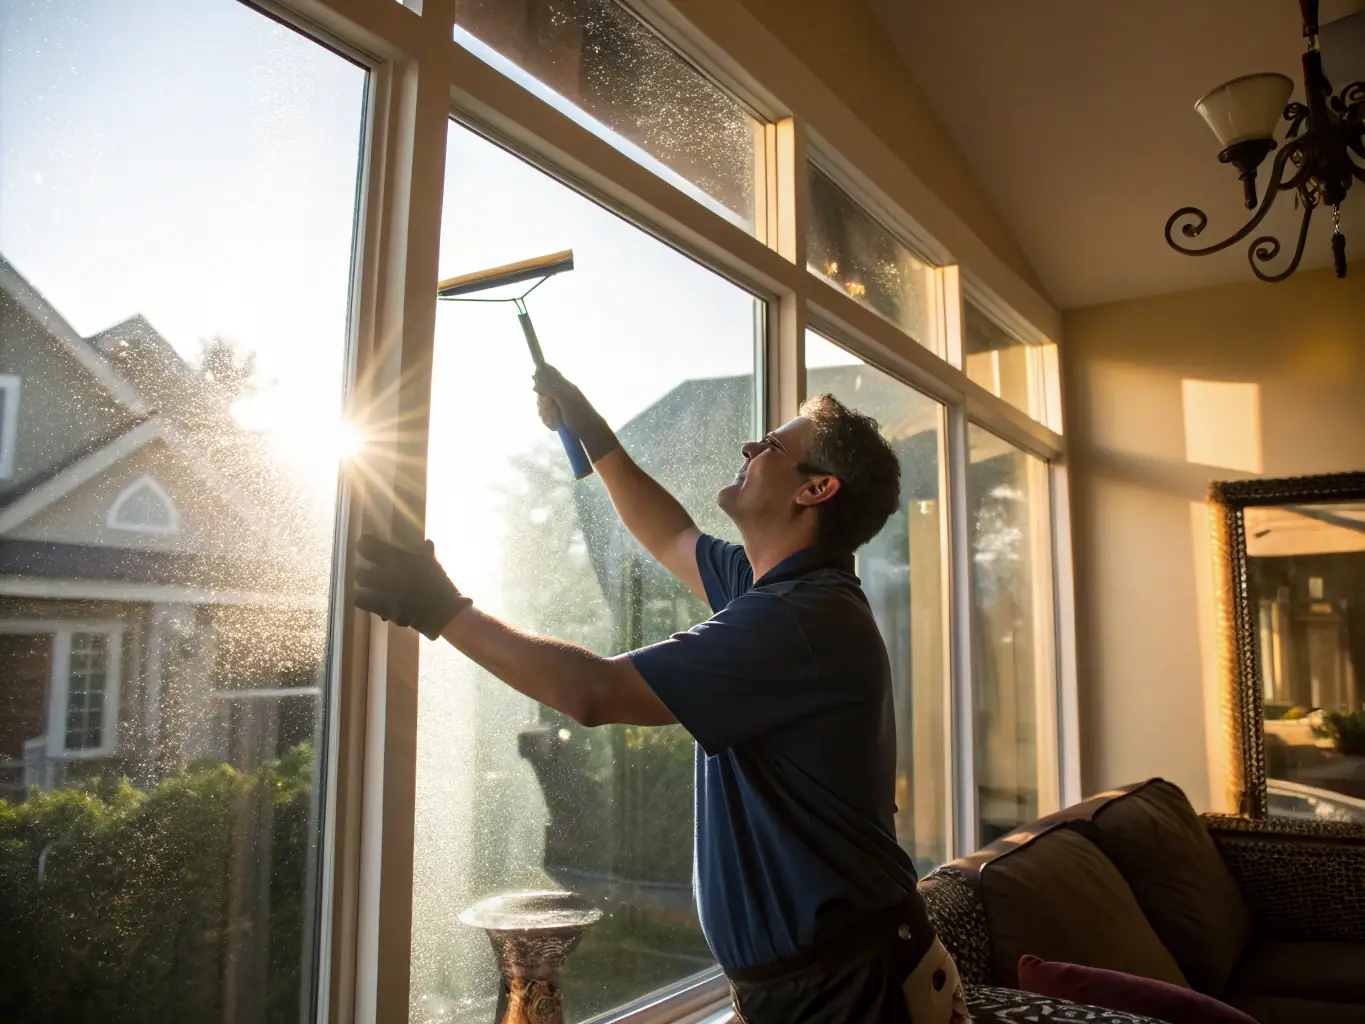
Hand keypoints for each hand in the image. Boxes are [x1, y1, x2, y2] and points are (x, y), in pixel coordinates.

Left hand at [354, 535, 471, 639]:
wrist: (442, 611)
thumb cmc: (439, 585)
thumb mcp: (433, 564)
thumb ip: (426, 552)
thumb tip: (427, 543)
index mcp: (400, 558)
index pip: (370, 546)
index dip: (365, 544)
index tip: (364, 544)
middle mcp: (388, 572)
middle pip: (362, 567)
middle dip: (364, 569)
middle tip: (367, 570)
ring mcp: (383, 591)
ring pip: (361, 581)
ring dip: (363, 582)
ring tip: (367, 584)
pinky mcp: (382, 608)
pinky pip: (360, 600)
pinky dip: (361, 598)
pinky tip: (364, 598)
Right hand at [533, 365, 618, 462]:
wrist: (591, 434)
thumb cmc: (581, 416)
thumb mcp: (566, 400)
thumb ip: (551, 387)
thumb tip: (537, 375)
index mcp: (565, 386)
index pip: (549, 372)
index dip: (540, 374)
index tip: (536, 384)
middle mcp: (561, 392)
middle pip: (542, 391)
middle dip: (542, 402)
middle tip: (549, 409)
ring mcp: (559, 404)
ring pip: (542, 404)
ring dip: (545, 414)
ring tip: (554, 422)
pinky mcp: (558, 415)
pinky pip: (546, 415)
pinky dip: (548, 421)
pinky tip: (554, 426)